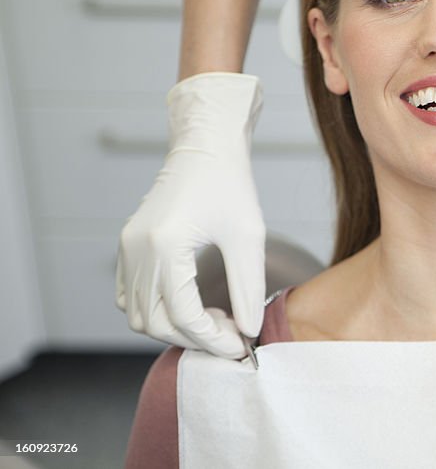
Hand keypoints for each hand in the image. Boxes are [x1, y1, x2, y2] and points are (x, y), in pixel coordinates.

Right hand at [116, 72, 266, 357]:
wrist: (206, 148)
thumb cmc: (231, 184)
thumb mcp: (249, 236)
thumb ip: (249, 288)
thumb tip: (248, 332)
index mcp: (166, 246)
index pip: (182, 316)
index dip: (212, 339)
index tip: (241, 347)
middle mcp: (138, 250)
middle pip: (155, 322)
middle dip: (194, 339)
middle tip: (231, 335)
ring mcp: (127, 249)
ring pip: (138, 315)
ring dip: (174, 328)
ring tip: (216, 319)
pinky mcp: (128, 246)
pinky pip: (131, 296)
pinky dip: (156, 311)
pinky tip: (194, 305)